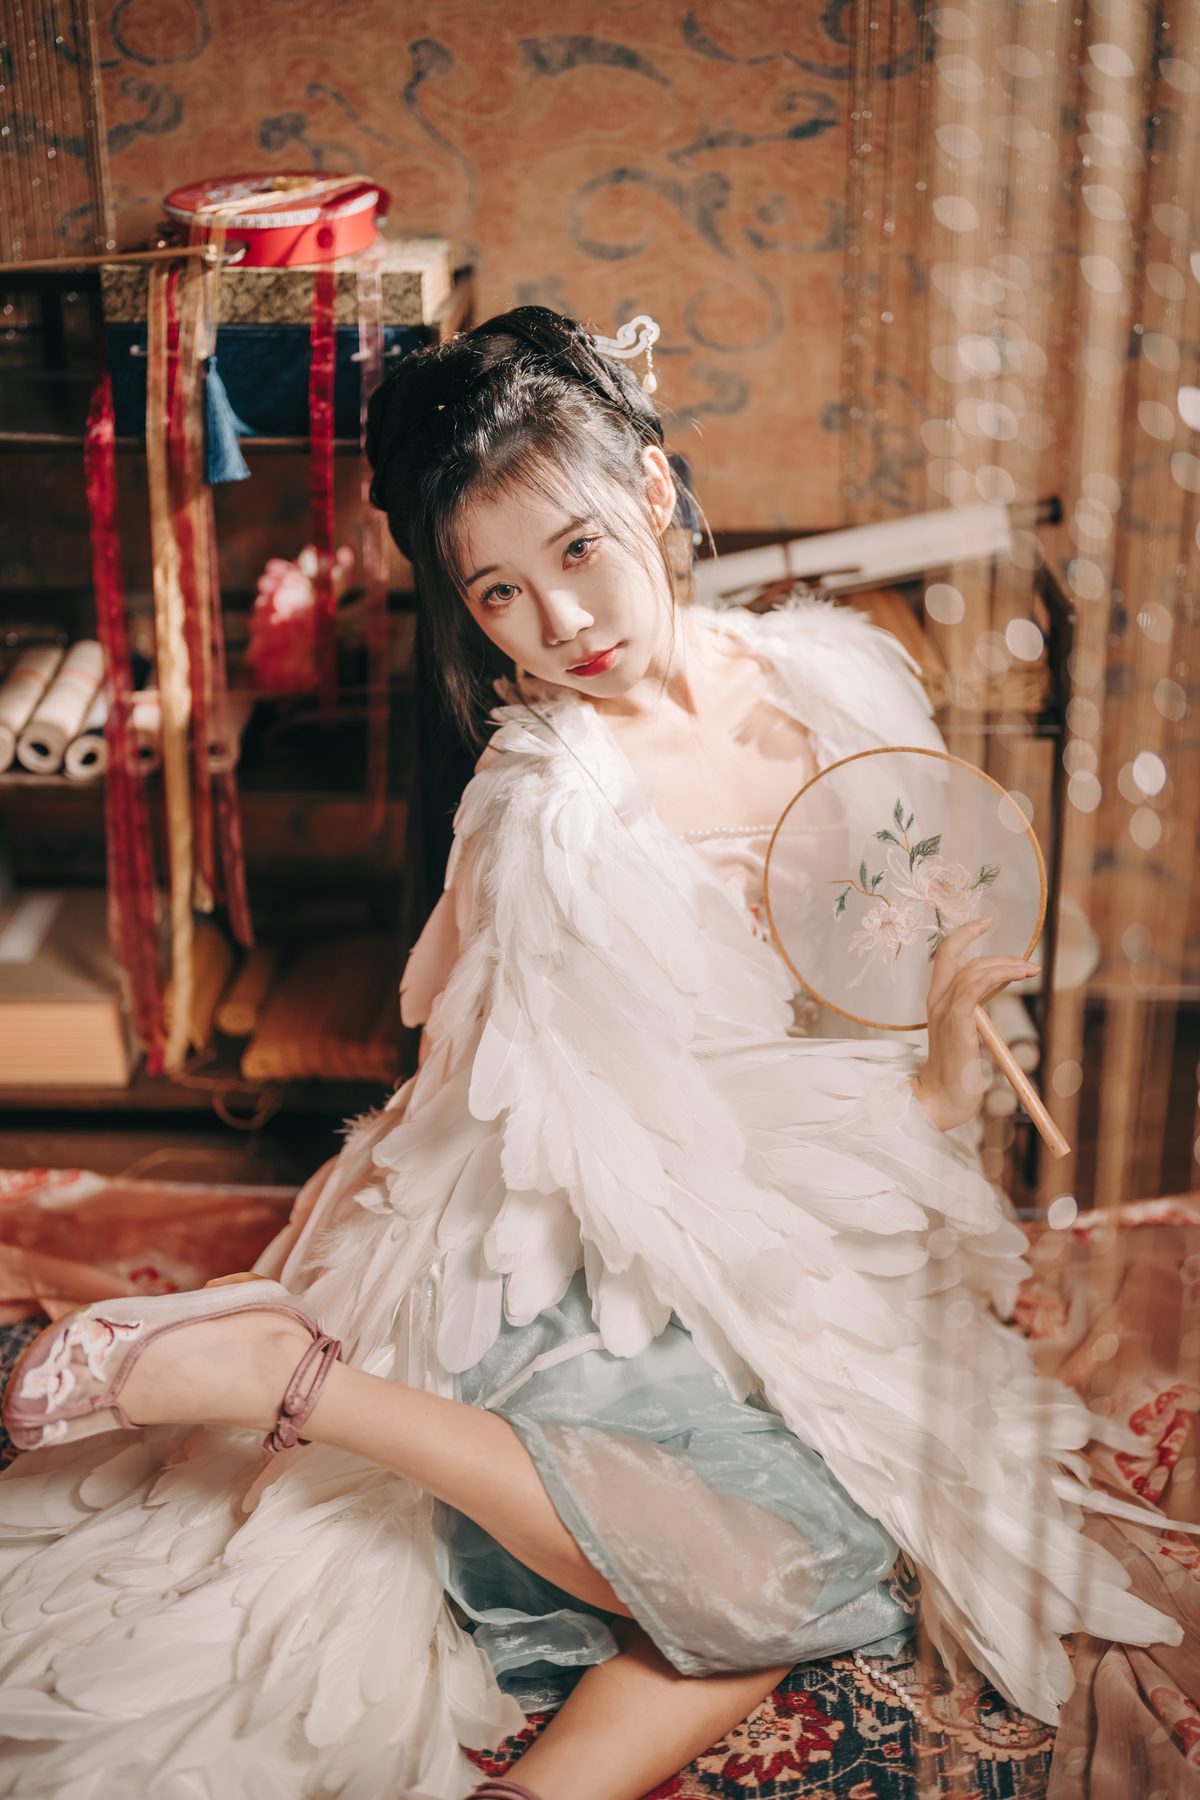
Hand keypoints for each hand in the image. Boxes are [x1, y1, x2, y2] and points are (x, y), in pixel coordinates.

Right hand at [910, 917, 1039, 1132]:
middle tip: (1027, 962)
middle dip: (993, 949)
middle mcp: (936, 1001)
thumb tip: (998, 990)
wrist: (942, 1100)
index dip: (964, 934)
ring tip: (1030, 970)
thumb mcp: (966, 1033)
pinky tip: (1016, 976)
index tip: (985, 922)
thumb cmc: (957, 1071)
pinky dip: (995, 976)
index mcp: (936, 1001)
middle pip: (955, 954)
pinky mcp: (957, 1024)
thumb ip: (974, 1010)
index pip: (944, 955)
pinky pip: (972, 989)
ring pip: (972, 970)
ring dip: (1006, 965)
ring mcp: (944, 1011)